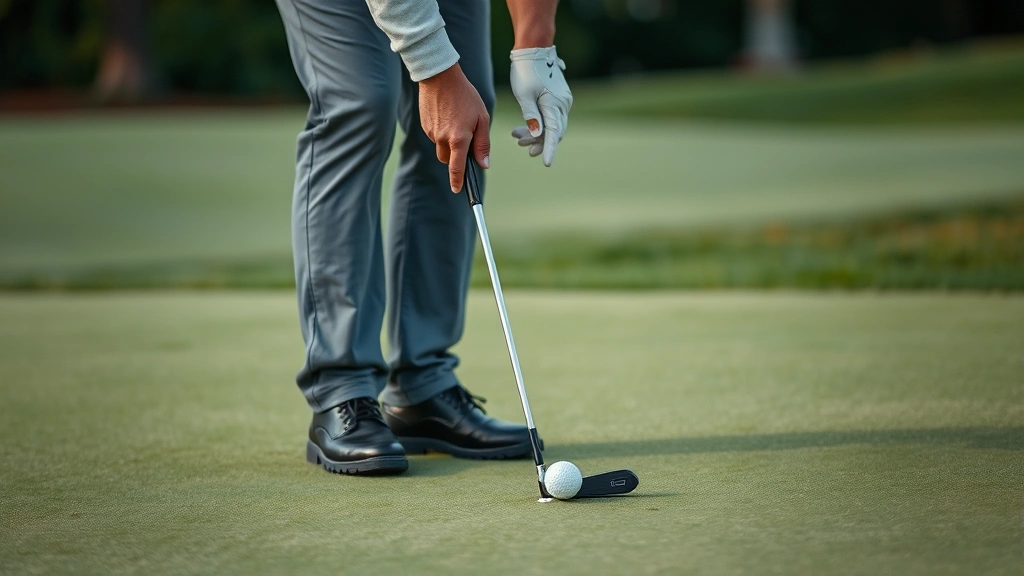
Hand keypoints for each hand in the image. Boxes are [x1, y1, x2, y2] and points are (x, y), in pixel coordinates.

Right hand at [418, 63, 490, 191]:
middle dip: (455, 157)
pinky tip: (447, 115)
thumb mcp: (482, 118)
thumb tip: (484, 164)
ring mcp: (431, 133)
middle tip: (464, 139)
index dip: (458, 182)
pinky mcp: (424, 126)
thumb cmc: (465, 96)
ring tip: (456, 119)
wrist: (440, 77)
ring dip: (449, 142)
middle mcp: (442, 139)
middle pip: (447, 160)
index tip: (458, 190)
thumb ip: (483, 144)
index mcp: (458, 139)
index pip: (456, 168)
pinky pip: (434, 136)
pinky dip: (442, 132)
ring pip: (441, 147)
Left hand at [509, 46, 571, 166]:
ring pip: (552, 125)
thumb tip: (538, 135)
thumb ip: (531, 116)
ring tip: (517, 136)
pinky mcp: (559, 98)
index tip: (546, 163)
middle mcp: (563, 104)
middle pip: (554, 131)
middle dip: (538, 141)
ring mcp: (563, 101)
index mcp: (554, 104)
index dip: (550, 149)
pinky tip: (526, 127)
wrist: (534, 51)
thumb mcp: (524, 95)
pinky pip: (552, 117)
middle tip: (520, 145)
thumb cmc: (525, 71)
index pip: (554, 133)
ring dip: (537, 133)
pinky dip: (540, 124)